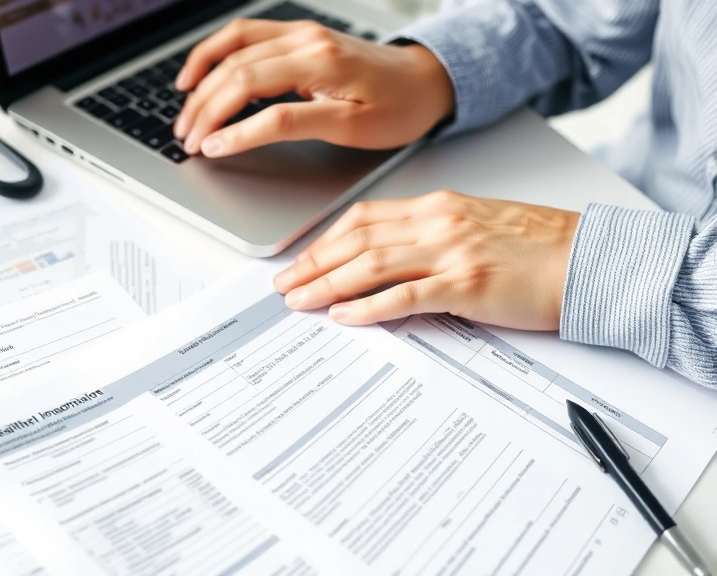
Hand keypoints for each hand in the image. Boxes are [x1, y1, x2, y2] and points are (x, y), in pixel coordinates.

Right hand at [173, 18, 453, 155]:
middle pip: (235, 70)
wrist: (427, 80)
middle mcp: (306, 40)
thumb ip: (293, 126)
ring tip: (183, 108)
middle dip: (204, 107)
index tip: (205, 150)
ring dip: (201, 76)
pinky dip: (215, 53)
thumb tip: (241, 134)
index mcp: (321, 64)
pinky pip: (243, 35)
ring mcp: (300, 32)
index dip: (225, 126)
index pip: (254, 93)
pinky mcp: (297, 34)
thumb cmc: (398, 107)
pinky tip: (201, 74)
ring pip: (232, 44)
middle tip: (187, 140)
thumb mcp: (350, 127)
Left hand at [272, 191, 579, 329]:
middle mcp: (439, 223)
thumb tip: (390, 259)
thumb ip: (433, 236)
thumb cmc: (541, 248)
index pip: (365, 219)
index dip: (325, 241)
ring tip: (299, 300)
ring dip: (327, 283)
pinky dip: (368, 306)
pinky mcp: (467, 284)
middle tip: (284, 283)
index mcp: (440, 206)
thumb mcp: (478, 227)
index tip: (302, 259)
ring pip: (372, 264)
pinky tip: (343, 315)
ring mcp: (452, 252)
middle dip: (313, 263)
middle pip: (357, 240)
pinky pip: (405, 296)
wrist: (593, 260)